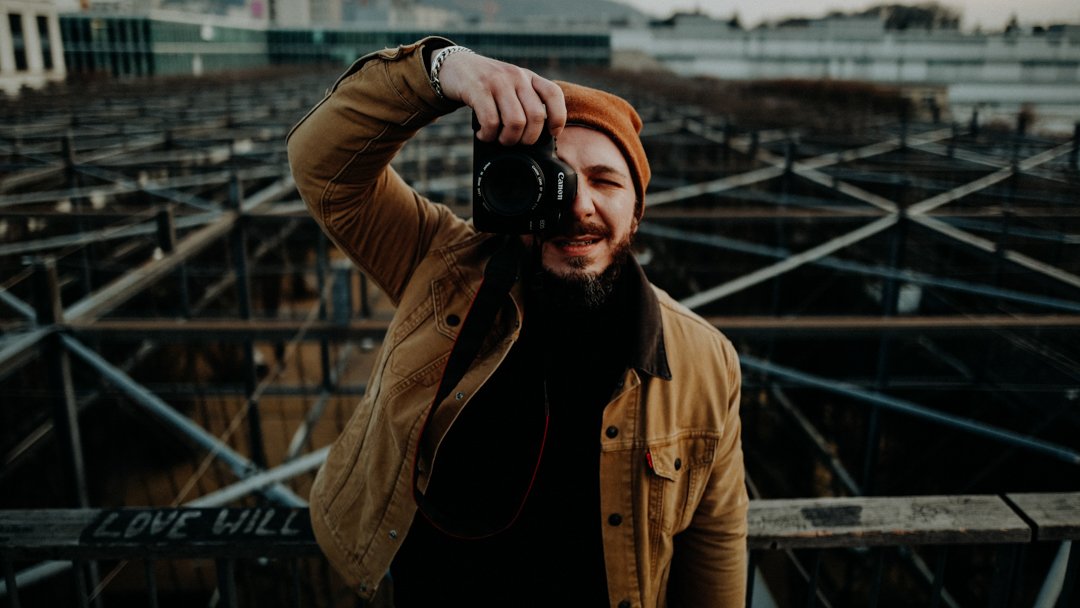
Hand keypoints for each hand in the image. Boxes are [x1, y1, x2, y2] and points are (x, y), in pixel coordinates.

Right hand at [436, 51, 565, 145]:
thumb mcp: (510, 86)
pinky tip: (483, 134)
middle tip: (515, 142)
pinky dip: (488, 135)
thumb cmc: (485, 84)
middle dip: (527, 138)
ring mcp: (498, 81)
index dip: (558, 117)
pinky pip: (491, 121)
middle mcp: (516, 76)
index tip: (552, 133)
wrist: (454, 66)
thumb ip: (524, 102)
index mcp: (528, 77)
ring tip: (498, 139)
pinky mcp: (478, 89)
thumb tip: (534, 137)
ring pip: (516, 121)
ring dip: (508, 139)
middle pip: (536, 116)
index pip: (554, 94)